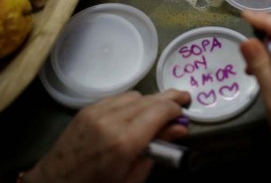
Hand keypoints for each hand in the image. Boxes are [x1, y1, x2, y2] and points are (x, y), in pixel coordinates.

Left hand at [24, 89, 189, 182]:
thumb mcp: (131, 178)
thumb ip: (157, 150)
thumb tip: (179, 129)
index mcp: (123, 142)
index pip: (160, 111)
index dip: (176, 110)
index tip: (184, 115)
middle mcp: (110, 120)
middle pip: (149, 99)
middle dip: (168, 99)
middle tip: (184, 99)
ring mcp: (96, 112)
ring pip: (134, 95)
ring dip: (149, 102)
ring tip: (157, 113)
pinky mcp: (86, 110)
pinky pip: (117, 98)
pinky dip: (131, 103)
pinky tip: (135, 114)